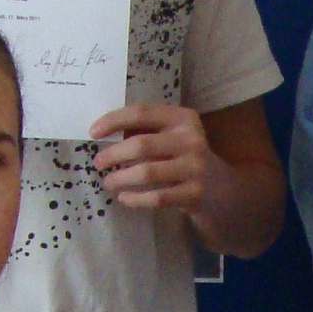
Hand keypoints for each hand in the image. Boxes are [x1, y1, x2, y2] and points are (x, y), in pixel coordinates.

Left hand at [88, 102, 213, 214]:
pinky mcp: (194, 193)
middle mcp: (192, 139)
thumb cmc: (184, 157)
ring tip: (109, 182)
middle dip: (113, 154)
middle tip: (98, 163)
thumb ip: (146, 130)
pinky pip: (157, 197)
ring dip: (121, 178)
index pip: (142, 113)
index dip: (114, 121)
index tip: (93, 132)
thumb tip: (103, 132)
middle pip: (142, 145)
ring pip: (148, 173)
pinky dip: (136, 199)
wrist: (219, 188)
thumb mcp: (172, 136)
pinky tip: (124, 198)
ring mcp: (195, 167)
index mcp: (183, 118)